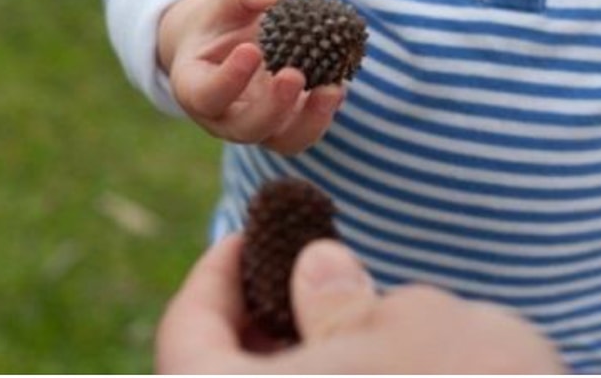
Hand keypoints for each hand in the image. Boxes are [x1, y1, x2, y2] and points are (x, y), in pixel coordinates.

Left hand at [155, 237, 566, 373]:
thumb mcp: (412, 326)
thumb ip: (345, 297)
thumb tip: (315, 269)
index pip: (187, 341)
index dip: (210, 278)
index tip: (245, 236)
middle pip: (228, 374)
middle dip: (256, 318)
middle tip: (291, 266)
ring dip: (300, 351)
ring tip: (339, 301)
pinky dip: (333, 373)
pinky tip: (373, 350)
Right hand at [157, 0, 344, 154]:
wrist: (233, 42)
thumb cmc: (225, 21)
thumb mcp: (226, 1)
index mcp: (194, 88)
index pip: (206, 95)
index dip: (228, 79)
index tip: (250, 50)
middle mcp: (224, 117)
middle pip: (246, 129)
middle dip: (273, 107)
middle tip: (294, 75)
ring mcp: (259, 127)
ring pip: (283, 141)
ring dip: (310, 120)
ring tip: (332, 89)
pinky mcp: (288, 126)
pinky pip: (306, 130)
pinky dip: (324, 113)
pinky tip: (338, 86)